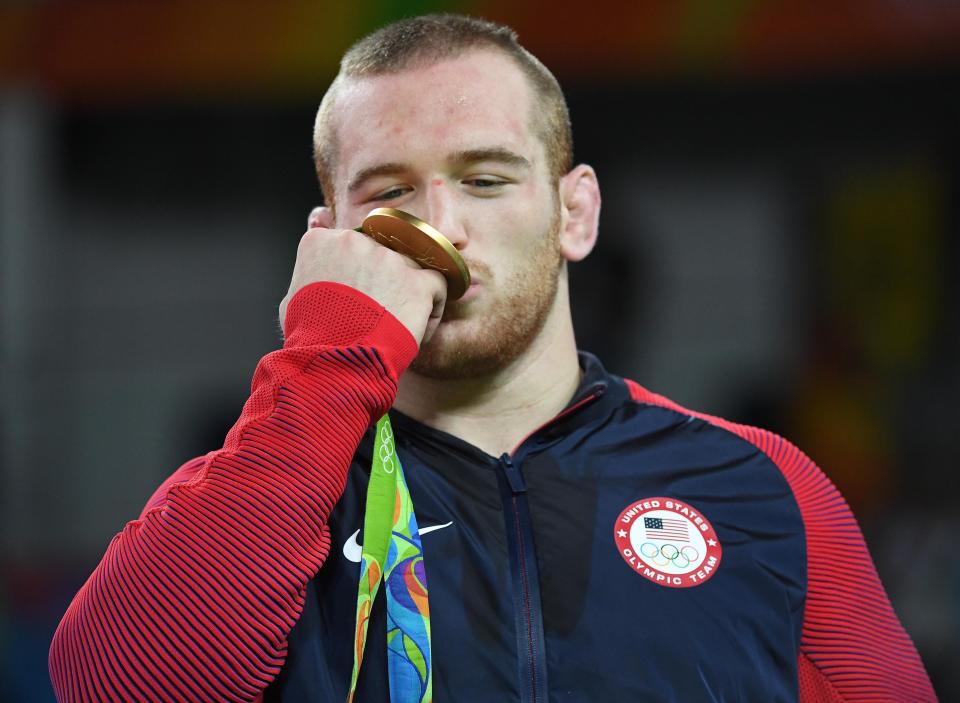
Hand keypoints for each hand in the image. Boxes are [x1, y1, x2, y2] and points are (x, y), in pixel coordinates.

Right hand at [278, 207, 447, 345]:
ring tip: (394, 325)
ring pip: (408, 267)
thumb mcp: (293, 299)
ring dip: (405, 293)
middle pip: (379, 254)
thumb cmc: (309, 338)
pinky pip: (437, 284)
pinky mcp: (416, 281)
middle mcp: (355, 241)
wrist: (332, 362)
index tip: (353, 299)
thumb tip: (314, 270)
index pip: (348, 246)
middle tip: (374, 315)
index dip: (354, 274)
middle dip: (380, 282)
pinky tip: (418, 326)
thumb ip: (308, 275)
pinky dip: (432, 306)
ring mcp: (388, 259)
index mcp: (322, 242)